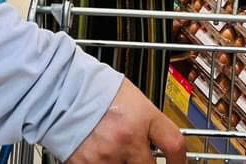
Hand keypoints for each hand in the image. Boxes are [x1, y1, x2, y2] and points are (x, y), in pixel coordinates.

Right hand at [66, 78, 185, 163]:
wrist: (64, 91)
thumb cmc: (98, 90)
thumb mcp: (134, 100)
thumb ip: (148, 123)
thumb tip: (159, 142)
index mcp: (143, 117)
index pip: (174, 145)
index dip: (181, 161)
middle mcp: (128, 139)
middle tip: (145, 160)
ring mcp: (107, 156)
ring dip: (125, 163)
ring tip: (116, 151)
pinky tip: (102, 156)